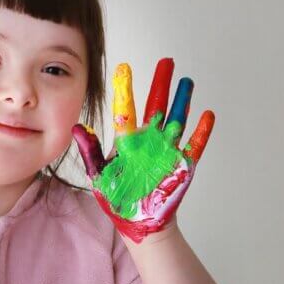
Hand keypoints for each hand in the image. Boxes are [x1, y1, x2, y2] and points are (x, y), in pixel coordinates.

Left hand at [72, 58, 214, 243]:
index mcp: (127, 141)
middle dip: (161, 83)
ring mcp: (166, 151)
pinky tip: (207, 115)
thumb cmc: (117, 198)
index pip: (126, 109)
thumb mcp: (98, 175)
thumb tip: (77, 127)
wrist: (138, 222)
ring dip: (183, 100)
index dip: (125, 88)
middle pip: (156, 105)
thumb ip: (90, 151)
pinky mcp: (182, 166)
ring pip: (177, 119)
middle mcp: (148, 141)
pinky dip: (201, 132)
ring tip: (187, 80)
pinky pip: (194, 145)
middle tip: (167, 61)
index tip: (124, 67)